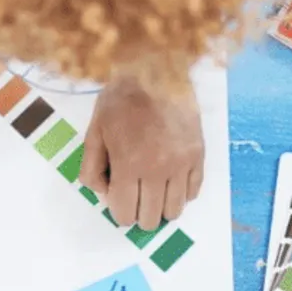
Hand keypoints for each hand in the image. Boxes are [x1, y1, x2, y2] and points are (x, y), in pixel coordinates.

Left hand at [79, 77, 203, 229]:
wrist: (156, 72)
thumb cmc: (120, 100)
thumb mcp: (94, 131)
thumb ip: (92, 167)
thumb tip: (103, 193)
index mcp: (128, 165)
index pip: (125, 212)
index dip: (119, 214)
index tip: (117, 204)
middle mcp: (158, 170)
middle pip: (151, 218)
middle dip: (138, 214)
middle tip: (133, 199)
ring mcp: (183, 164)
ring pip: (175, 210)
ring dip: (161, 208)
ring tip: (152, 193)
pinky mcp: (199, 156)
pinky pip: (194, 191)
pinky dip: (181, 194)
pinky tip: (170, 181)